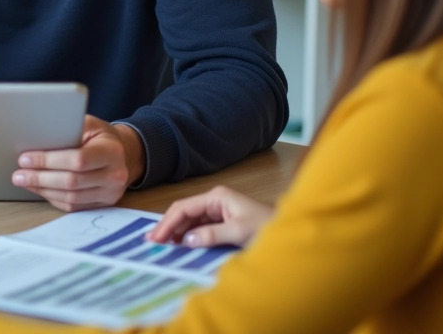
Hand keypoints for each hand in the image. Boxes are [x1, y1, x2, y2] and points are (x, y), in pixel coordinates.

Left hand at [12, 115, 143, 209]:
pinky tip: (39, 189)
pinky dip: (53, 198)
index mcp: (112, 152)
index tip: (25, 158)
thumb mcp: (89, 124)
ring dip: (43, 190)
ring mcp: (111, 194)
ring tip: (24, 181)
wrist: (123, 153)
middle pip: (71, 182)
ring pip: (71, 198)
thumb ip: (68, 129)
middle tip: (18, 174)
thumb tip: (38, 136)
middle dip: (40, 178)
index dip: (48, 161)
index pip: (77, 160)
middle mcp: (115, 176)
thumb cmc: (100, 136)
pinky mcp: (103, 204)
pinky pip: (74, 207)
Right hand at [148, 185, 273, 246]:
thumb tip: (186, 240)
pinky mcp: (223, 222)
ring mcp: (219, 211)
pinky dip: (189, 236)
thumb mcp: (238, 232)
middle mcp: (215, 201)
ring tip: (163, 246)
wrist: (289, 232)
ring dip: (177, 233)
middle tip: (153, 243)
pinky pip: (200, 228)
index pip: (184, 207)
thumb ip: (211, 235)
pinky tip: (181, 245)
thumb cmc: (267, 227)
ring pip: (191, 221)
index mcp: (216, 197)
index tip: (156, 238)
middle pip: (184, 213)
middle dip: (168, 227)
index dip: (167, 223)